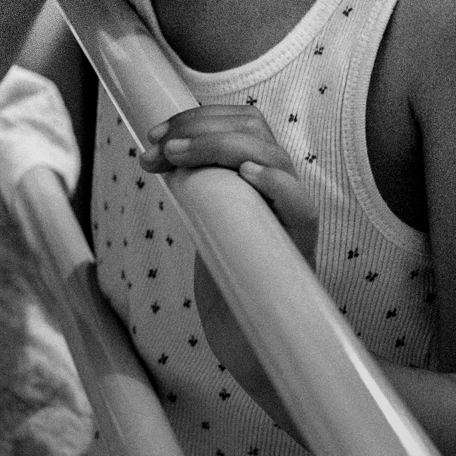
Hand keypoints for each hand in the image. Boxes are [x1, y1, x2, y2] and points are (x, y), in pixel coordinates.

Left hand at [139, 104, 316, 415]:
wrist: (246, 339)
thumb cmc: (226, 276)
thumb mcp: (207, 216)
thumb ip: (199, 182)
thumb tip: (157, 150)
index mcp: (262, 174)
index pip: (244, 120)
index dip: (198, 116)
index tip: (154, 135)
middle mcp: (283, 187)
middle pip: (255, 127)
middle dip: (198, 126)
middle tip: (156, 147)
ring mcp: (294, 216)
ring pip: (272, 155)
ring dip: (217, 145)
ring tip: (174, 157)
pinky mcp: (301, 249)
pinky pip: (300, 206)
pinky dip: (275, 182)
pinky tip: (245, 174)